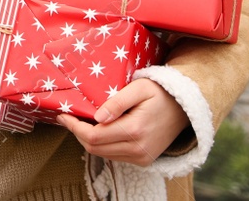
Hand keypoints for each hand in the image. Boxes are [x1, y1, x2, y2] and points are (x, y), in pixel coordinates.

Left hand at [57, 78, 189, 166]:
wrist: (186, 109)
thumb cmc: (160, 93)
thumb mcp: (139, 88)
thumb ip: (117, 102)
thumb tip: (96, 117)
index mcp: (135, 130)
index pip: (94, 136)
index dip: (74, 127)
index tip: (63, 115)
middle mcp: (138, 149)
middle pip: (95, 148)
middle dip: (77, 133)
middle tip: (68, 117)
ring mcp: (141, 157)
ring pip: (102, 154)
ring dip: (88, 140)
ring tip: (80, 122)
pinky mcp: (143, 160)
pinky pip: (114, 156)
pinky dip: (102, 145)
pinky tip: (97, 130)